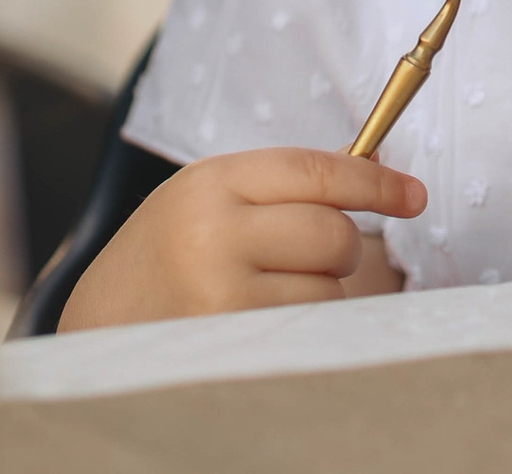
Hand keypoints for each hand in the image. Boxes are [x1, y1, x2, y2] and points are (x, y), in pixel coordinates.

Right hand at [58, 149, 426, 329]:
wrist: (99, 325)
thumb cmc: (167, 255)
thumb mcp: (209, 197)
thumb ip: (282, 184)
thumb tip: (378, 167)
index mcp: (209, 182)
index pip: (315, 170)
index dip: (374, 180)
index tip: (412, 194)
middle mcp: (214, 233)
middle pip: (332, 232)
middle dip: (336, 246)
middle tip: (300, 256)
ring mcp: (221, 294)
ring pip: (327, 289)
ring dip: (314, 292)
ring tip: (258, 291)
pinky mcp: (231, 344)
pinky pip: (309, 331)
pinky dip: (302, 327)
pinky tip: (258, 322)